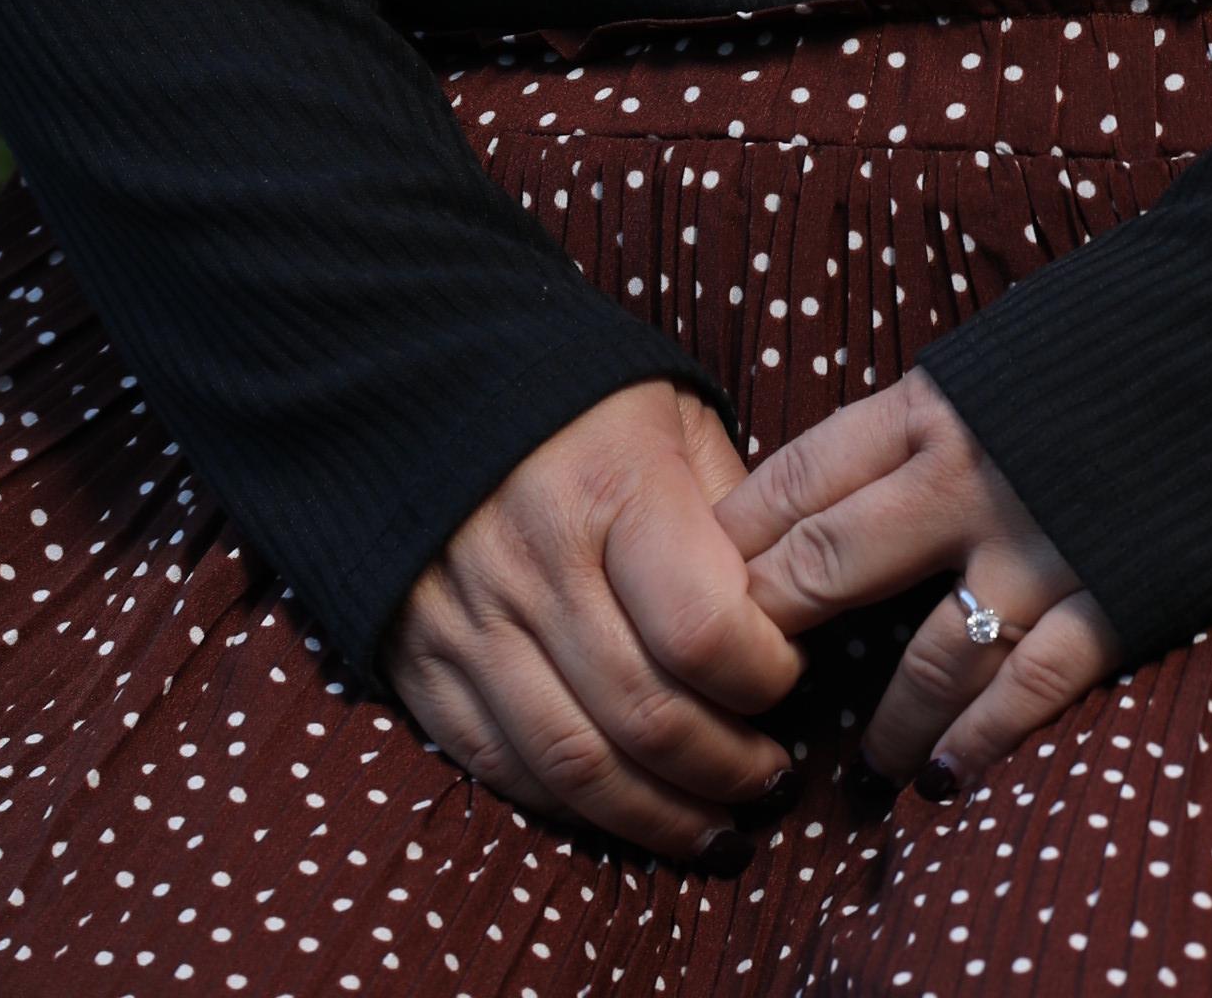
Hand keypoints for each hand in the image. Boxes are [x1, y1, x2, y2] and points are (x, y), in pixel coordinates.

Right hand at [387, 380, 804, 862]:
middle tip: (770, 778)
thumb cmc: (580, 405)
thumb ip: (731, 514)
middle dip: (726, 767)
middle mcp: (534, 562)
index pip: (703, 629)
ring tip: (718, 827)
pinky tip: (627, 812)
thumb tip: (790, 618)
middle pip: (645, 714)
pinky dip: (572, 809)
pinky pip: (502, 768)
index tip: (790, 678)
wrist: (421, 384)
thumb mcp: (673, 419)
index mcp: (610, 486)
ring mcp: (469, 622)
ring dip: (659, 817)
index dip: (764, 677)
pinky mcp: (422, 664)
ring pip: (575, 765)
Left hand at [717, 367, 1114, 795]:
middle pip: (827, 566)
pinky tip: (949, 775)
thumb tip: (864, 478)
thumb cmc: (1123, 334)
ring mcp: (1038, 545)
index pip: (797, 477)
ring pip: (923, 658)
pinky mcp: (1111, 596)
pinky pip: (1027, 690)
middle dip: (774, 632)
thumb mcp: (1005, 354)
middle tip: (745, 687)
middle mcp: (967, 474)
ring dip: (885, 724)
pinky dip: (981, 740)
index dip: (736, 543)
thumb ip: (936, 417)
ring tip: (870, 768)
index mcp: (935, 399)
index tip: (701, 588)